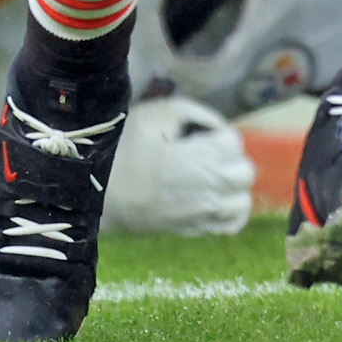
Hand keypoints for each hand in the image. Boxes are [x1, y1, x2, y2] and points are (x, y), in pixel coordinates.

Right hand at [102, 94, 255, 237]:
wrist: (97, 193)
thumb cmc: (125, 149)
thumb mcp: (158, 114)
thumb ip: (194, 112)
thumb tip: (216, 126)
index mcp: (205, 157)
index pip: (234, 142)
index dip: (218, 135)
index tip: (197, 136)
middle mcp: (211, 187)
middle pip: (244, 171)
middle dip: (229, 159)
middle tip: (204, 155)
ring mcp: (202, 212)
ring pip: (241, 201)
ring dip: (233, 186)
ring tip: (211, 177)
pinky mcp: (191, 229)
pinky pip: (227, 226)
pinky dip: (231, 214)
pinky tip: (219, 202)